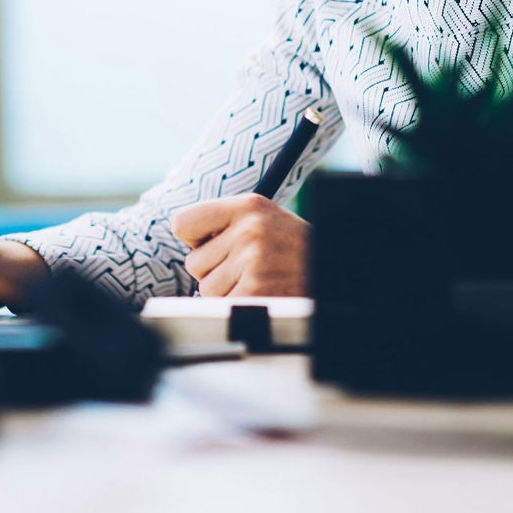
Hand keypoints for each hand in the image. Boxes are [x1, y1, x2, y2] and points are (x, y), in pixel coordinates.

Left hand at [171, 194, 309, 297]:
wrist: (331, 271)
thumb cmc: (290, 248)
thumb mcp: (263, 218)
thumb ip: (225, 222)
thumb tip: (182, 234)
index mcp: (247, 206)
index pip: (183, 222)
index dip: (194, 239)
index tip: (211, 243)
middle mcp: (249, 230)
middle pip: (193, 263)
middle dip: (214, 270)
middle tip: (246, 266)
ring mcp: (253, 262)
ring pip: (206, 289)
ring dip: (226, 291)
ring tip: (256, 280)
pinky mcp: (255, 292)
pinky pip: (222, 307)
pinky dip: (238, 306)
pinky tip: (261, 294)